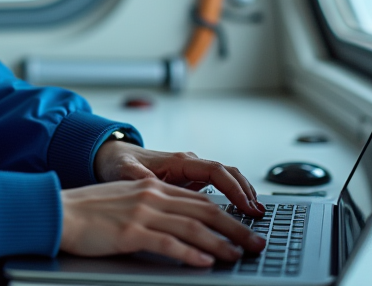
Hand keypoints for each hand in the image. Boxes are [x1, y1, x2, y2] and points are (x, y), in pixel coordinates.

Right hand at [59, 179, 266, 266]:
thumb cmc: (89, 210)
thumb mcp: (126, 200)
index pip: (201, 200)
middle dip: (235, 227)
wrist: (58, 211)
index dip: (228, 213)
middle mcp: (152, 197)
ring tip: (238, 255)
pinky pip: (167, 243)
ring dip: (220, 242)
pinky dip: (189, 253)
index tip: (246, 226)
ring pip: (192, 227)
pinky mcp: (130, 232)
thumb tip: (179, 223)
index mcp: (153, 189)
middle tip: (256, 242)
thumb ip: (153, 206)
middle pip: (205, 211)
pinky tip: (204, 262)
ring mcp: (142, 214)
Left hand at [94, 140, 264, 216]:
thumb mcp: (124, 171)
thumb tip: (148, 184)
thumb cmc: (119, 162)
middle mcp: (189, 165)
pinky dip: (231, 199)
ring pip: (226, 180)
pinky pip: (217, 188)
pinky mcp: (189, 183)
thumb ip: (137, 178)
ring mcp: (191, 174)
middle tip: (259, 214)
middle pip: (228, 174)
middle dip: (246, 192)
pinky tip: (238, 215)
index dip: (233, 187)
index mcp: (178, 161)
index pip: (215, 170)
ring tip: (255, 215)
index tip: (245, 204)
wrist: (113, 157)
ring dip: (242, 195)